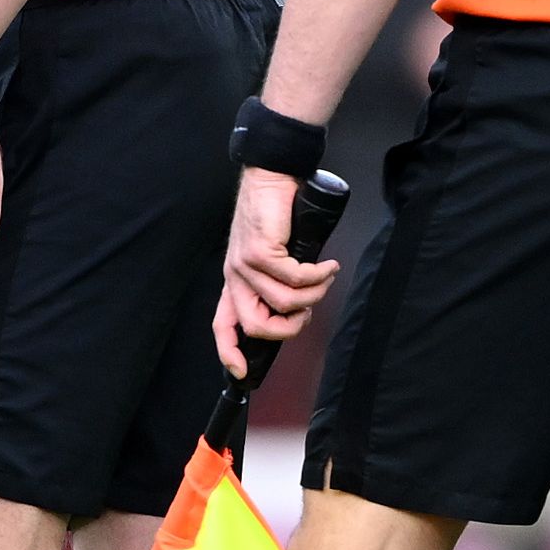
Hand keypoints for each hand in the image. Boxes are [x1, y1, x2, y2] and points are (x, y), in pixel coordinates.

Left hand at [211, 165, 340, 377]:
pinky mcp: (261, 251)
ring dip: (313, 296)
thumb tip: (300, 308)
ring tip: (325, 278)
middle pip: (255, 325)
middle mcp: (235, 276)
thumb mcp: (274, 256)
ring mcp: (245, 264)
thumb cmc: (276, 216)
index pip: (223, 323)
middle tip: (308, 314)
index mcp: (235, 281)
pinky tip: (327, 266)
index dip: (229, 351)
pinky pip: (295, 278)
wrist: (271, 178)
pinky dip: (318, 276)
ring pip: (283, 303)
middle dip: (288, 329)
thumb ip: (279, 282)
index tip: (242, 372)